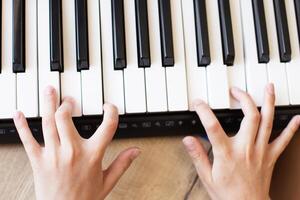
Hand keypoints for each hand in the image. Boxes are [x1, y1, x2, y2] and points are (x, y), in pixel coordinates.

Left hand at [13, 86, 139, 199]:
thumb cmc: (85, 199)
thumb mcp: (108, 182)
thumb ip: (122, 164)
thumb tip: (136, 151)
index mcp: (92, 155)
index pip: (107, 126)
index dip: (111, 112)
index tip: (109, 107)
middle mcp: (72, 151)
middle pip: (66, 118)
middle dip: (67, 103)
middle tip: (69, 99)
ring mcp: (53, 155)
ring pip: (48, 122)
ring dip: (48, 104)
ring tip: (49, 91)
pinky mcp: (38, 161)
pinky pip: (28, 139)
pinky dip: (22, 125)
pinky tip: (20, 113)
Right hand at [183, 84, 299, 199]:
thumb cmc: (228, 194)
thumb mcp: (207, 176)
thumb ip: (198, 155)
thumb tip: (188, 140)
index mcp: (227, 153)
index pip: (213, 126)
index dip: (204, 111)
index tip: (198, 102)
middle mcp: (246, 148)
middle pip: (250, 116)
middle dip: (244, 98)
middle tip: (236, 91)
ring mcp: (261, 151)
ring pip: (268, 122)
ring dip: (269, 103)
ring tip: (269, 88)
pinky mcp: (270, 156)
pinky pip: (283, 140)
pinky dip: (291, 128)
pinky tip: (296, 118)